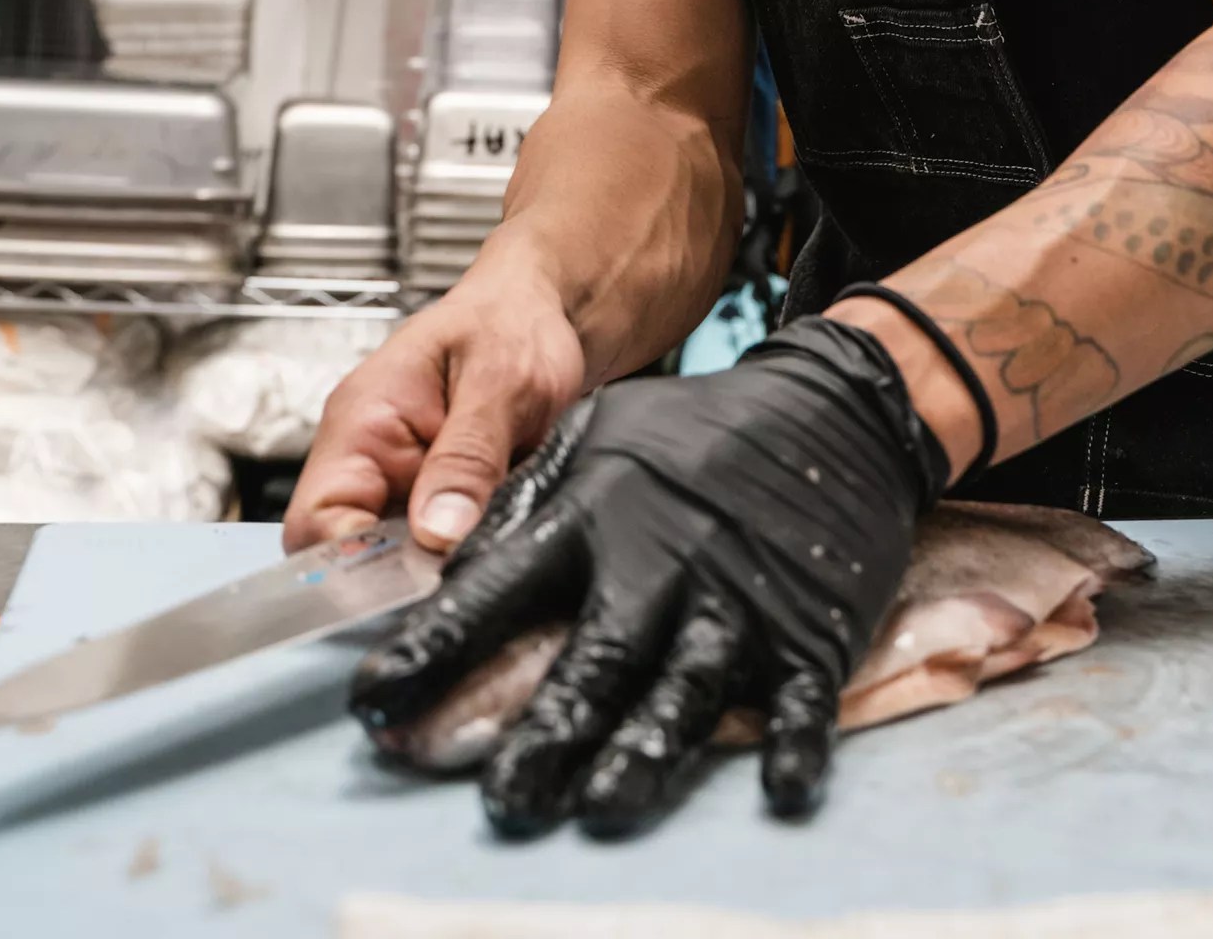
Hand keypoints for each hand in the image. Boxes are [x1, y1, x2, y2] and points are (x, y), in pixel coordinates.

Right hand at [282, 256, 584, 553]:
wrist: (552, 307)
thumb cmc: (515, 321)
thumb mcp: (501, 382)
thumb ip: (468, 456)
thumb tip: (439, 533)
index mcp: (363, 424)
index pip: (315, 523)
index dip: (350, 567)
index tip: (411, 580)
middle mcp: (372, 458)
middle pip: (352, 553)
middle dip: (405, 571)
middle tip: (462, 570)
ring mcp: (406, 480)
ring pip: (402, 555)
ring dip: (444, 561)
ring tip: (492, 542)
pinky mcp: (442, 494)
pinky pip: (442, 542)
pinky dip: (469, 547)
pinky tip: (502, 535)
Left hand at [349, 318, 948, 835]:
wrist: (835, 407)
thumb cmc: (705, 430)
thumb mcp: (601, 427)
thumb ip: (526, 496)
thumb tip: (451, 564)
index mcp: (598, 512)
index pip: (496, 588)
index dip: (433, 649)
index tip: (376, 705)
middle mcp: (662, 562)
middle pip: (595, 661)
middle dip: (546, 733)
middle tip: (504, 798)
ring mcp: (739, 600)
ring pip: (685, 690)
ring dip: (645, 752)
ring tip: (603, 806)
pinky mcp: (810, 629)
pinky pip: (798, 699)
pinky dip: (789, 745)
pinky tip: (777, 787)